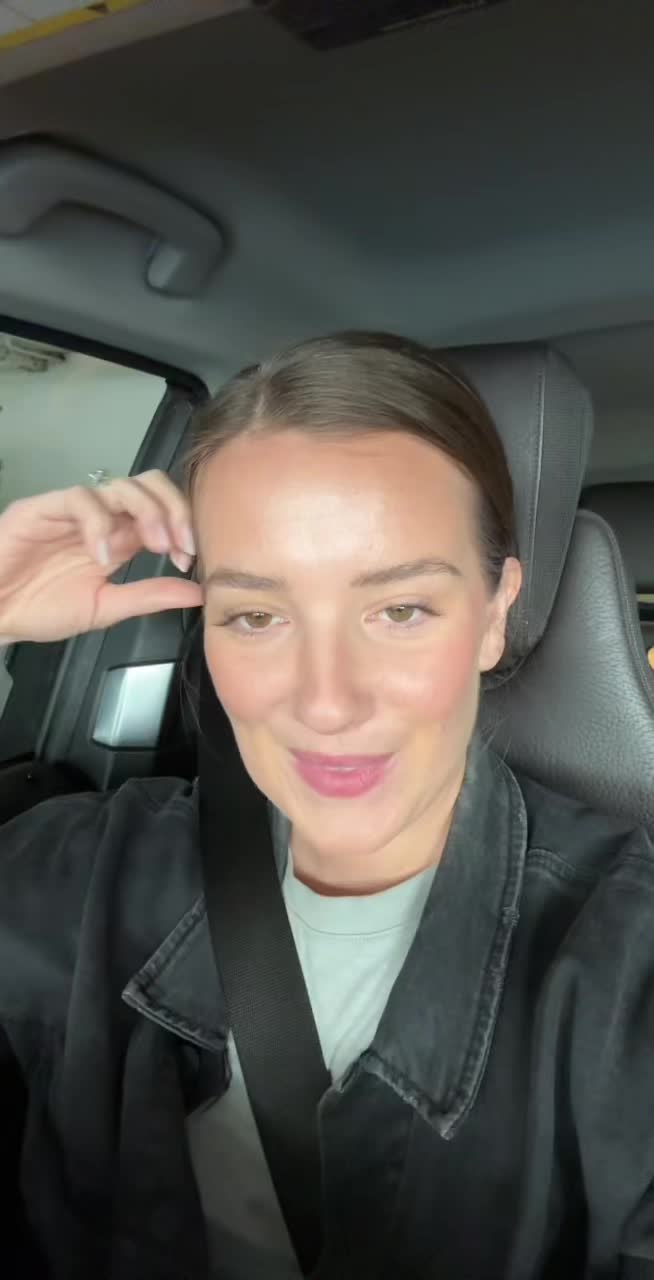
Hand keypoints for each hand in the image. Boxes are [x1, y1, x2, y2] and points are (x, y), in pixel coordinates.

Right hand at [0, 471, 203, 643]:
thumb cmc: (38, 608)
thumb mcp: (105, 608)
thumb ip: (149, 596)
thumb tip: (198, 593)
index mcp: (118, 538)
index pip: (162, 508)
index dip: (184, 524)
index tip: (191, 556)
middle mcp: (100, 517)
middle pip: (149, 485)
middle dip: (174, 509)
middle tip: (180, 546)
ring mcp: (72, 510)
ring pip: (120, 485)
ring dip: (147, 513)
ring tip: (155, 547)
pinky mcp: (41, 508)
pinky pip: (79, 499)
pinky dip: (99, 524)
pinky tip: (102, 555)